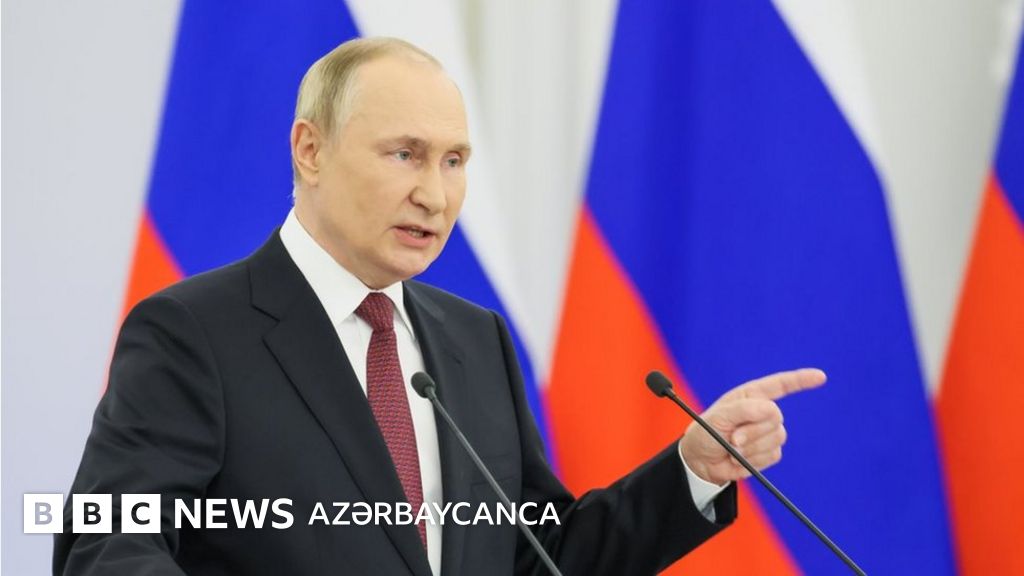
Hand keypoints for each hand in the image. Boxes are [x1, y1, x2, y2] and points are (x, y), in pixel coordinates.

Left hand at [679, 368, 825, 485]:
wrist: (701, 461)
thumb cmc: (706, 433)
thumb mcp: (719, 417)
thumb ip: (744, 410)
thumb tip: (771, 410)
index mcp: (751, 396)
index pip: (780, 385)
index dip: (801, 380)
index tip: (820, 377)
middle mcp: (762, 411)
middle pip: (775, 417)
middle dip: (753, 430)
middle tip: (733, 438)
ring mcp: (767, 432)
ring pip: (776, 438)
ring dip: (752, 447)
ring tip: (733, 448)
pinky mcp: (769, 451)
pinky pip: (773, 455)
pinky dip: (754, 460)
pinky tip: (740, 458)